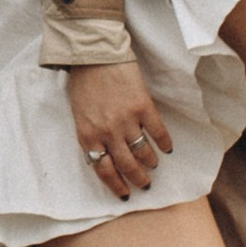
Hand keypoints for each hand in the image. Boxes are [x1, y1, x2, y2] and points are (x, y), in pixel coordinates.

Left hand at [67, 57, 172, 200]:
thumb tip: (104, 152)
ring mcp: (126, 121)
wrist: (94, 53)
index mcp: (87, 135)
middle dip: (137, 179)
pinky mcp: (142, 106)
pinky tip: (167, 148)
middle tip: (145, 184)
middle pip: (126, 166)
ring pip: (143, 153)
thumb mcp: (79, 113)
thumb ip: (91, 133)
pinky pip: (157, 132)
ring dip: (150, 163)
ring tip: (154, 165)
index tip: (125, 193)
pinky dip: (164, 143)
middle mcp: (107, 133)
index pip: (103, 170)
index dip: (116, 185)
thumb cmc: (82, 81)